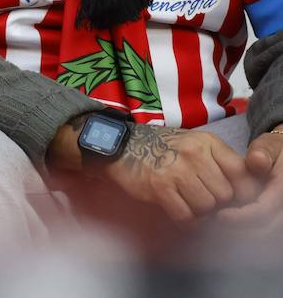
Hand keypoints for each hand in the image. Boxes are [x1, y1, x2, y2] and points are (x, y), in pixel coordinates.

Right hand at [101, 125, 257, 221]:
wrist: (121, 146)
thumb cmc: (161, 148)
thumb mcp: (193, 144)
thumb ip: (219, 161)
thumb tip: (242, 193)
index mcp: (206, 142)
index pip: (240, 172)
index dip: (239, 190)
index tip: (230, 196)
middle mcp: (194, 154)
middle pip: (224, 195)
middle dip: (216, 202)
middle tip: (202, 199)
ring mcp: (176, 171)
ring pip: (206, 207)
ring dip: (199, 211)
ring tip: (187, 202)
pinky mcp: (159, 187)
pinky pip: (185, 216)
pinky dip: (184, 219)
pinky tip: (177, 209)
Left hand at [216, 128, 282, 232]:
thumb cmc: (275, 152)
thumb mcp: (271, 145)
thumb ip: (264, 151)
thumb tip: (257, 160)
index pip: (264, 211)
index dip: (241, 216)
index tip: (219, 215)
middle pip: (263, 230)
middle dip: (237, 230)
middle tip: (212, 224)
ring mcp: (281, 215)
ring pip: (263, 235)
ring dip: (240, 234)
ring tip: (215, 227)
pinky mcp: (276, 219)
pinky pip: (262, 233)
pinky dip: (245, 233)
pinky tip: (225, 228)